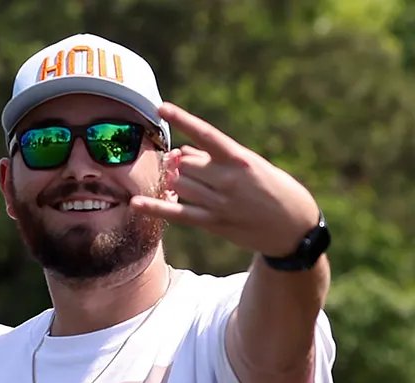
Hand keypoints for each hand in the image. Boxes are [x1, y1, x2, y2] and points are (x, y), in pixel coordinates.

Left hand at [131, 102, 319, 256]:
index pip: (206, 134)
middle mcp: (228, 179)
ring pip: (180, 184)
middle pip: (186, 163)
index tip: (162, 107)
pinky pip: (178, 213)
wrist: (294, 228)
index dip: (183, 119)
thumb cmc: (274, 190)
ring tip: (178, 182)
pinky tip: (136, 203)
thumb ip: (216, 158)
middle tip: (181, 167)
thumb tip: (182, 151)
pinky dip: (156, 207)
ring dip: (174, 182)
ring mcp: (220, 203)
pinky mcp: (214, 223)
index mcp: (240, 159)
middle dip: (178, 164)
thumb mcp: (251, 166)